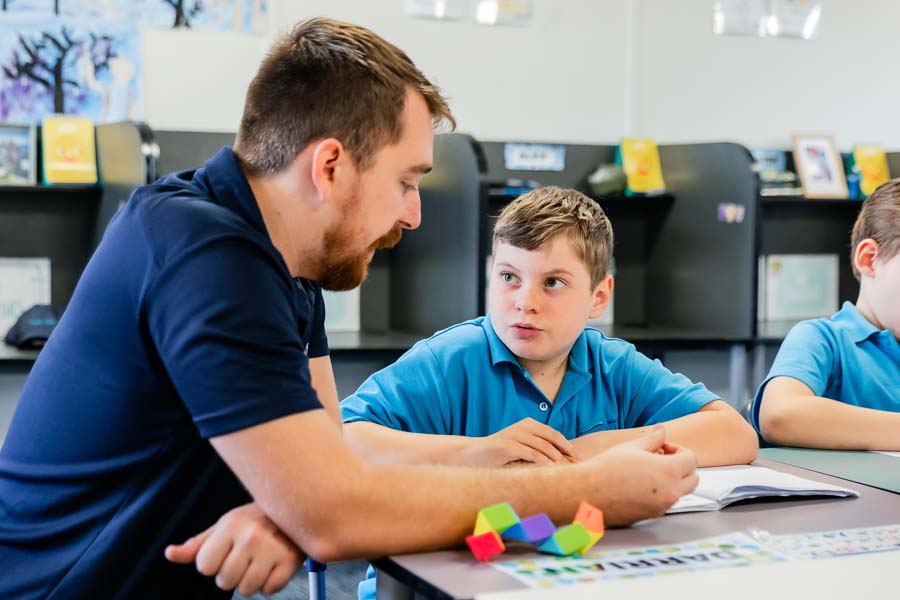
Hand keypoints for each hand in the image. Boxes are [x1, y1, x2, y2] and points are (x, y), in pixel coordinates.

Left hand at [164, 502, 303, 595]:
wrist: (296, 509)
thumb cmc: (257, 519)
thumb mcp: (224, 526)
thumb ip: (197, 545)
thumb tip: (170, 553)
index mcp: (231, 525)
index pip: (204, 566)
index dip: (213, 563)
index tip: (226, 552)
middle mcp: (251, 537)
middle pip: (224, 581)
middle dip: (232, 574)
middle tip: (245, 557)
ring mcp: (272, 550)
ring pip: (246, 589)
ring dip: (251, 581)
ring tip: (259, 562)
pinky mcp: (290, 562)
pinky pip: (269, 590)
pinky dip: (270, 583)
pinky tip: (273, 565)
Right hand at [459, 417, 580, 466]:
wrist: (472, 454)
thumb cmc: (499, 454)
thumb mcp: (520, 447)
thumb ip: (536, 448)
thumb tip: (561, 460)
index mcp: (527, 424)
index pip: (553, 433)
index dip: (567, 445)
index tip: (578, 457)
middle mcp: (522, 426)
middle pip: (551, 438)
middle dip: (566, 451)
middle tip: (577, 465)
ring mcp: (514, 435)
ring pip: (542, 446)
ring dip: (556, 459)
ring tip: (566, 471)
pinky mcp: (507, 446)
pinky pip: (530, 454)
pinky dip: (542, 462)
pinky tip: (550, 472)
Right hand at [581, 426, 697, 525]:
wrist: (587, 493)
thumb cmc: (607, 469)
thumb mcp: (632, 447)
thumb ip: (653, 439)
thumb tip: (662, 431)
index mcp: (669, 471)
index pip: (691, 459)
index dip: (679, 449)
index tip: (664, 448)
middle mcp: (671, 492)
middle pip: (693, 478)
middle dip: (682, 467)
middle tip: (662, 460)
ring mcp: (662, 507)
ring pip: (680, 492)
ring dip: (673, 481)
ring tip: (648, 472)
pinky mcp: (652, 516)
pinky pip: (665, 503)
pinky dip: (661, 493)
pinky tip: (640, 485)